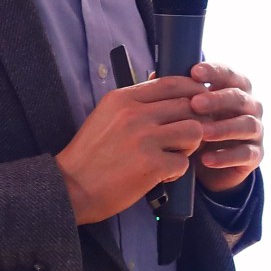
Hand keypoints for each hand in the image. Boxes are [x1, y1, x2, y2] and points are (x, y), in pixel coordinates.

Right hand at [57, 75, 206, 224]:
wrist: (71, 188)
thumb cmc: (90, 155)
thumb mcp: (106, 116)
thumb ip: (134, 103)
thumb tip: (167, 90)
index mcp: (123, 99)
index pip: (171, 83)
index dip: (192, 89)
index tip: (198, 99)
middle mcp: (135, 115)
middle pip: (188, 106)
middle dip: (194, 121)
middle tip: (184, 136)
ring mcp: (144, 140)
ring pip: (194, 131)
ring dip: (190, 145)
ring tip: (174, 154)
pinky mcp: (151, 165)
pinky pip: (184, 162)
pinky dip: (177, 171)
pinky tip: (162, 175)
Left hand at [186, 62, 261, 193]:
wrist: (211, 163)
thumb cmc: (199, 126)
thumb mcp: (188, 109)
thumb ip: (176, 92)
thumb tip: (154, 74)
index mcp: (234, 88)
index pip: (229, 74)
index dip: (214, 72)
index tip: (194, 72)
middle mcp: (249, 106)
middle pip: (239, 97)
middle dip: (218, 99)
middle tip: (195, 104)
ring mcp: (255, 130)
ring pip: (247, 125)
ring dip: (224, 128)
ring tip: (201, 133)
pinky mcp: (255, 154)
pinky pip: (245, 154)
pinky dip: (226, 157)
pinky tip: (207, 159)